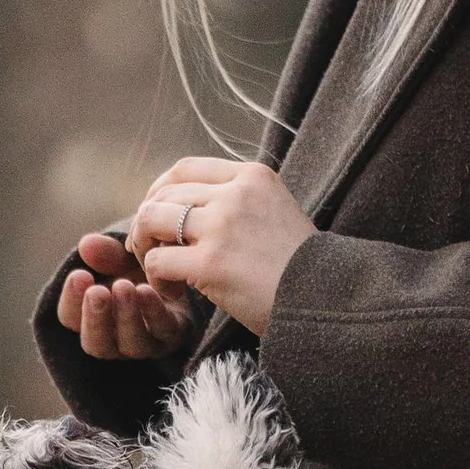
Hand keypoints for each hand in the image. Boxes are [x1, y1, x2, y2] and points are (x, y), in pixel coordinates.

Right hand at [55, 230, 193, 362]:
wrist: (182, 274)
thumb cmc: (143, 269)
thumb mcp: (122, 258)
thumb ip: (105, 253)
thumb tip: (86, 244)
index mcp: (92, 318)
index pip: (70, 318)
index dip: (71, 299)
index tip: (79, 275)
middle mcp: (115, 340)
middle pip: (96, 343)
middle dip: (95, 317)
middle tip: (97, 292)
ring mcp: (145, 344)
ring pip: (129, 344)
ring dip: (125, 315)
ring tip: (124, 287)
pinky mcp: (173, 337)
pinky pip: (161, 331)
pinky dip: (153, 311)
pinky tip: (147, 291)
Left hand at [127, 157, 313, 336]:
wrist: (325, 299)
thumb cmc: (300, 266)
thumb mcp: (277, 211)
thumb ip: (240, 201)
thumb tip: (190, 205)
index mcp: (252, 176)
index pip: (185, 168)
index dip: (159, 190)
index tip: (155, 213)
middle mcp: (236, 194)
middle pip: (164, 194)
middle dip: (146, 221)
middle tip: (147, 248)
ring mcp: (222, 227)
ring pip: (152, 220)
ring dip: (144, 245)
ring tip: (156, 269)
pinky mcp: (210, 263)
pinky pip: (158, 261)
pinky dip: (155, 276)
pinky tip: (171, 290)